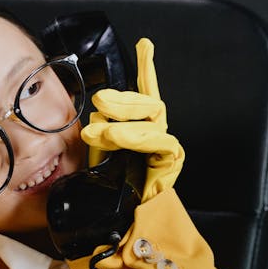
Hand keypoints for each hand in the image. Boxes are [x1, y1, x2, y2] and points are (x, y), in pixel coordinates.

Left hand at [81, 38, 184, 201]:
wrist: (125, 224)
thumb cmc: (111, 192)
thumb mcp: (98, 157)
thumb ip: (99, 135)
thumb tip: (96, 116)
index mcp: (139, 129)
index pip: (143, 94)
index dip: (146, 69)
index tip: (144, 45)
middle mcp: (155, 133)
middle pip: (147, 103)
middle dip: (124, 99)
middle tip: (100, 101)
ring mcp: (165, 146)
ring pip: (153, 118)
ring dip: (126, 119)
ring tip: (101, 131)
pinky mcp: (171, 161)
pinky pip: (159, 141)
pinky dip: (137, 137)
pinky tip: (119, 138)